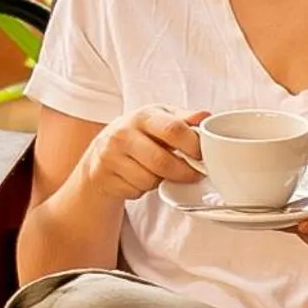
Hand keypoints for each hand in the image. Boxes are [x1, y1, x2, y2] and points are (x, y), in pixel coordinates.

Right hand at [80, 107, 209, 204]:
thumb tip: (205, 116)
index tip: (202, 155)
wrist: (102, 149)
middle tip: (194, 174)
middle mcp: (122, 134)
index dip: (193, 146)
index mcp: (142, 116)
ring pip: (149, 180)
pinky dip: (143, 189)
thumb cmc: (140, 133)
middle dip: (184, 173)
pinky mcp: (104, 177)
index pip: (174, 130)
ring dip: (160, 181)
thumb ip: (184, 119)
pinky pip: (135, 191)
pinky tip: (140, 177)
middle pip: (162, 162)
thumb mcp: (161, 119)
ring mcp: (110, 156)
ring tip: (158, 171)